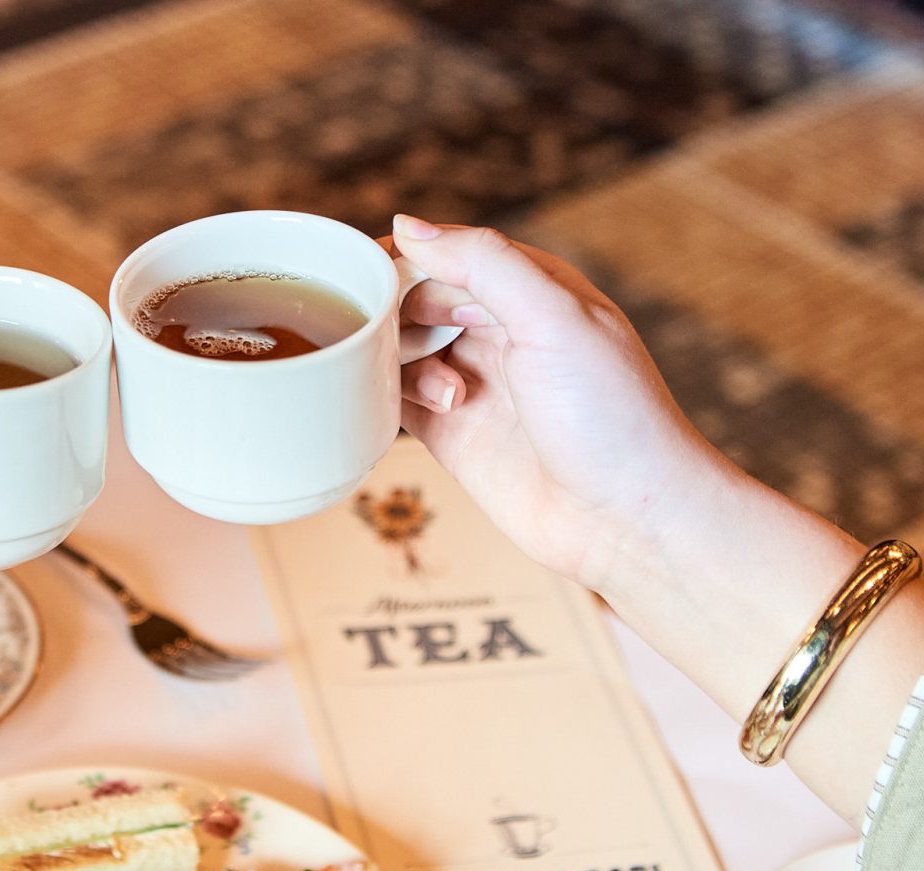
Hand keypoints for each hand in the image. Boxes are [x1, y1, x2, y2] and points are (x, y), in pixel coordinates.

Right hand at [378, 216, 723, 592]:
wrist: (629, 521)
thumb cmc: (612, 417)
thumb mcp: (553, 318)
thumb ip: (483, 263)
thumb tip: (408, 228)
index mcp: (532, 290)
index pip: (448, 253)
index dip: (404, 260)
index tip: (362, 273)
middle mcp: (502, 332)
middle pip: (415, 300)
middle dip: (398, 315)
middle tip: (406, 342)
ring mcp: (476, 384)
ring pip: (402, 351)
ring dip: (405, 365)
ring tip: (452, 396)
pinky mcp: (454, 435)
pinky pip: (398, 403)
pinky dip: (388, 401)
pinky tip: (420, 410)